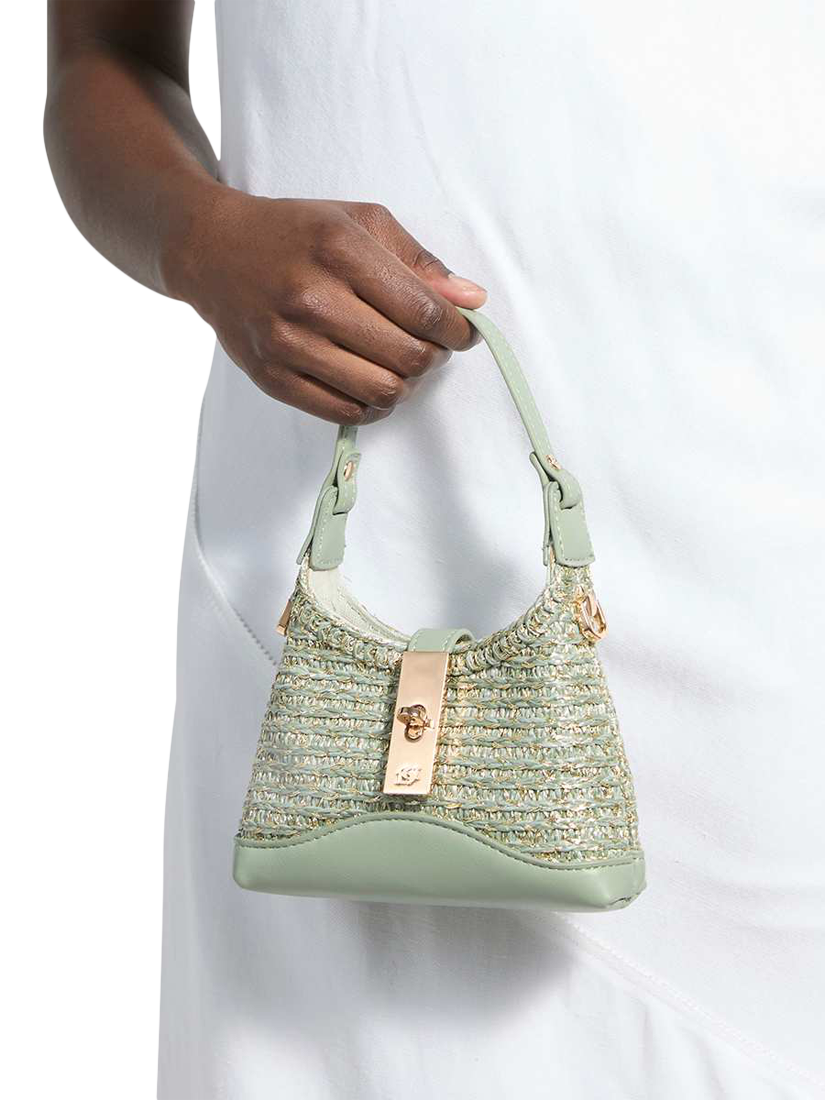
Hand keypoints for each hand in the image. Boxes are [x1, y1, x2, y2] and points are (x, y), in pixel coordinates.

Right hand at [166, 191, 486, 422]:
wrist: (212, 250)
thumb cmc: (295, 233)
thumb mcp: (361, 223)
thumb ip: (420, 262)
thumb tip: (471, 302)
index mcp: (340, 250)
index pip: (425, 311)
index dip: (458, 331)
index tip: (463, 332)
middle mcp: (311, 298)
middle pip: (409, 357)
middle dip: (434, 357)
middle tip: (430, 346)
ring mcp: (288, 343)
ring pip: (382, 391)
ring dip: (406, 384)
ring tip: (400, 364)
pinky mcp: (272, 378)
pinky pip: (346, 413)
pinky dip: (373, 405)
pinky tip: (372, 382)